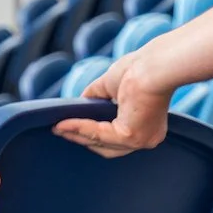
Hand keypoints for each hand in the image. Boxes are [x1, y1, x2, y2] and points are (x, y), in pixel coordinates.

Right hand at [53, 52, 171, 157]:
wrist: (155, 66)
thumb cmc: (141, 68)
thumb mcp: (112, 85)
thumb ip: (96, 97)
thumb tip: (79, 104)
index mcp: (147, 124)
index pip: (117, 136)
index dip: (93, 133)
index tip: (71, 127)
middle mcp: (147, 137)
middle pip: (108, 146)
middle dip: (82, 139)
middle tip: (60, 131)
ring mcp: (140, 140)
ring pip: (100, 142)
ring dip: (76, 135)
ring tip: (57, 128)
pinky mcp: (131, 136)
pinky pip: (98, 134)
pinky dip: (79, 128)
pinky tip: (63, 124)